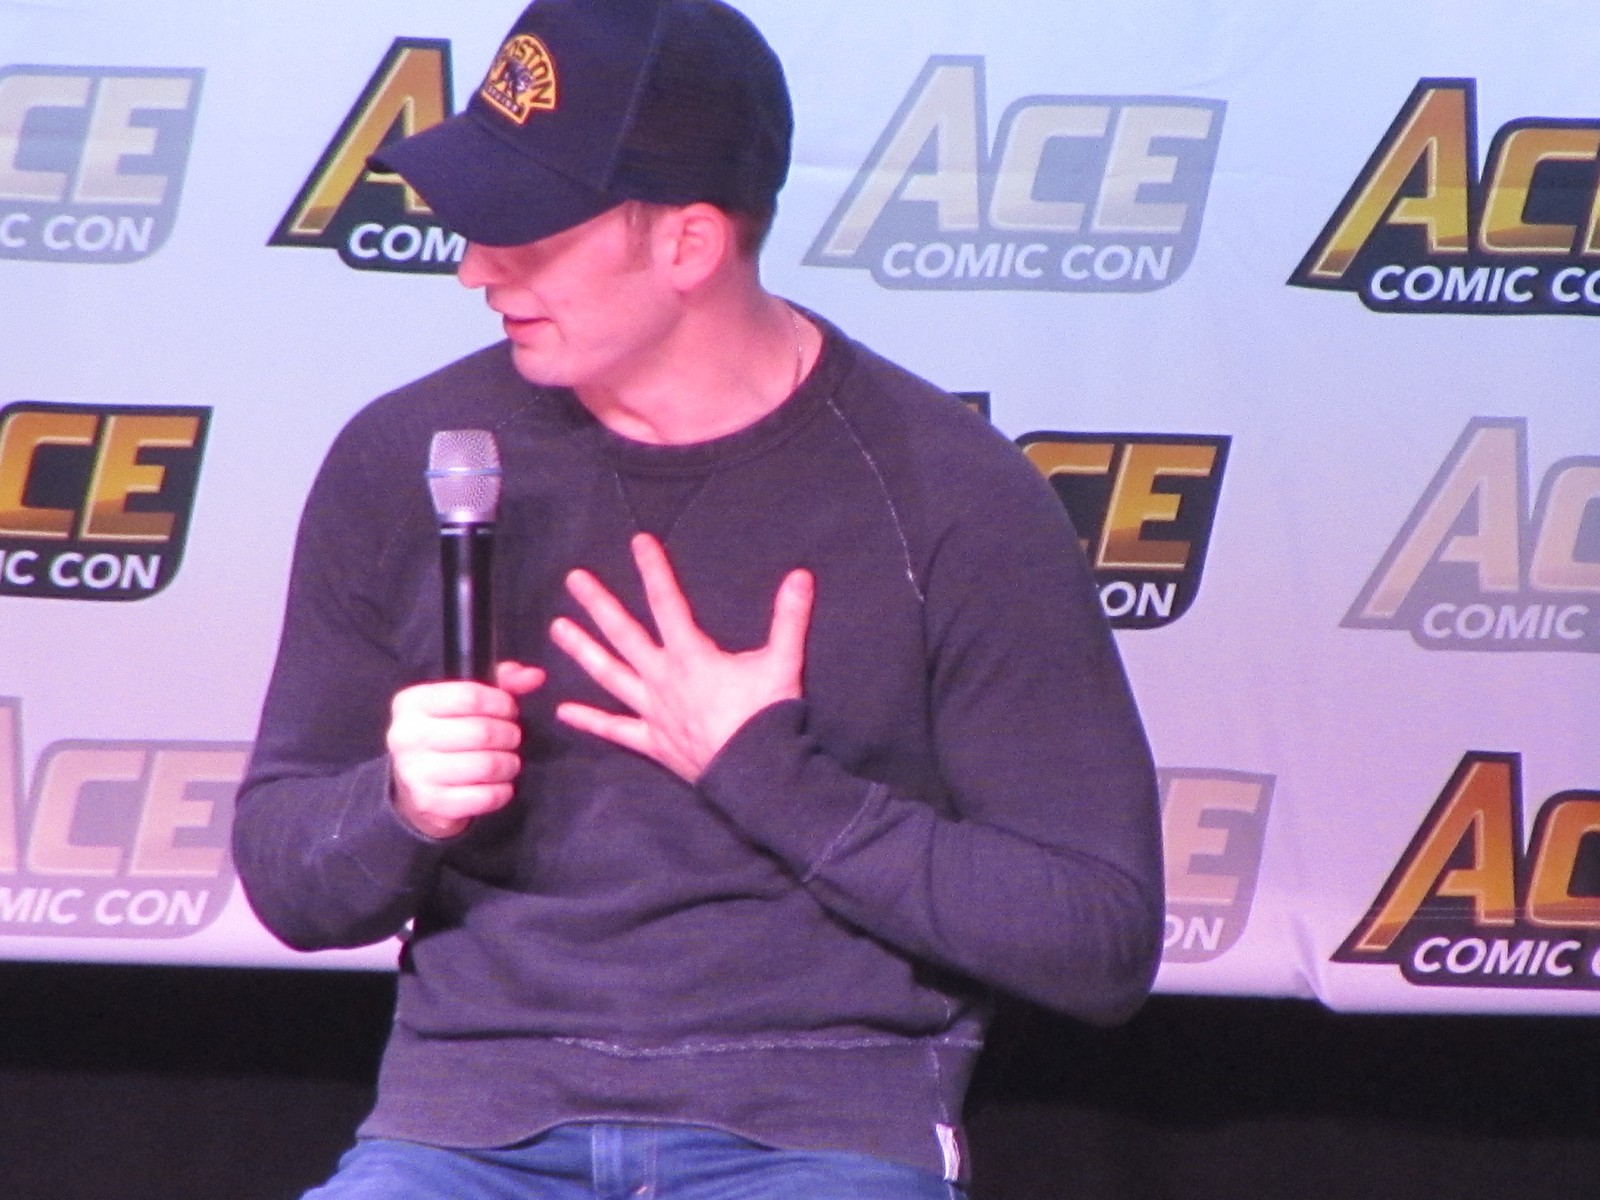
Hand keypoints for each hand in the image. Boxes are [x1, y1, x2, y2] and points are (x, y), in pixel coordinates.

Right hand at [387, 661, 544, 838]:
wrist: (415, 784)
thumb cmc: (448, 733)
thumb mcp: (467, 701)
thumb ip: (503, 682)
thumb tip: (535, 676)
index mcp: (412, 703)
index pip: (470, 696)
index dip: (501, 703)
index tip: (510, 710)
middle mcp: (406, 735)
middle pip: (481, 732)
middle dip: (509, 735)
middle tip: (512, 738)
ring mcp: (414, 771)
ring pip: (486, 765)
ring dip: (509, 764)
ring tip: (509, 761)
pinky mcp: (428, 802)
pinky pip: (484, 796)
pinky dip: (502, 791)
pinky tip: (500, 784)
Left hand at [550, 533, 812, 782]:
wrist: (757, 772)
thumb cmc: (766, 714)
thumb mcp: (783, 661)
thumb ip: (789, 616)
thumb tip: (801, 575)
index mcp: (690, 655)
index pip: (667, 602)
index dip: (654, 569)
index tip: (638, 542)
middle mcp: (662, 678)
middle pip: (623, 634)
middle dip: (599, 604)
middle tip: (574, 579)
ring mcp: (652, 711)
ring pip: (609, 675)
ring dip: (582, 650)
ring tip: (557, 629)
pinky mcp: (652, 742)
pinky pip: (614, 730)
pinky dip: (589, 721)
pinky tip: (563, 712)